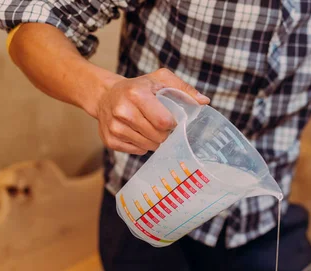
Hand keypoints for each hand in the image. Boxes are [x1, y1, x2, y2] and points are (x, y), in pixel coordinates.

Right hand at [92, 68, 209, 154]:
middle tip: (162, 125)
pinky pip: (137, 151)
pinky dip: (142, 146)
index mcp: (136, 94)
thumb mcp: (160, 79)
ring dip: (155, 141)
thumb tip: (204, 102)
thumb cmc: (138, 88)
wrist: (105, 95)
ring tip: (150, 128)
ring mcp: (114, 128)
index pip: (163, 121)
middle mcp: (122, 111)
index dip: (173, 124)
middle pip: (157, 136)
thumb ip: (183, 89)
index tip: (173, 120)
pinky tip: (139, 133)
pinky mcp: (110, 141)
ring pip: (148, 146)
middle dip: (165, 134)